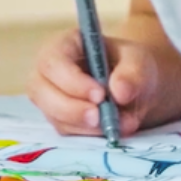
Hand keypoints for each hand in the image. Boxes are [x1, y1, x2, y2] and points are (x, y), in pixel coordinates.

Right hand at [29, 29, 159, 136]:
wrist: (136, 89)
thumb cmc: (132, 67)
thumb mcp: (139, 62)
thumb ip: (133, 74)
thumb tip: (119, 93)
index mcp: (63, 46)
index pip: (52, 63)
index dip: (71, 81)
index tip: (100, 95)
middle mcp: (48, 71)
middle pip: (40, 90)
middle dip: (70, 108)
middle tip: (100, 118)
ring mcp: (49, 96)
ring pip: (52, 115)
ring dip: (83, 125)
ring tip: (117, 125)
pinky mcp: (58, 118)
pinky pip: (65, 130)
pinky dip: (88, 134)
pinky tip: (109, 129)